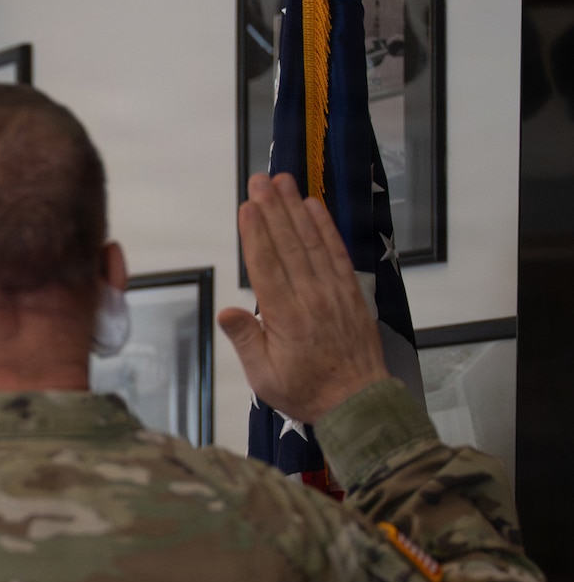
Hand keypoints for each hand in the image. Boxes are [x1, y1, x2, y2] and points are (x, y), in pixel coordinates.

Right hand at [217, 173, 388, 424]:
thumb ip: (246, 341)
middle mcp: (311, 297)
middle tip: (260, 180)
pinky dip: (325, 227)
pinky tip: (314, 206)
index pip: (267, 267)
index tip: (247, 206)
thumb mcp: (264, 377)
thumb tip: (226, 310)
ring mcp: (334, 291)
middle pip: (288, 245)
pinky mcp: (350, 291)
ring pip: (312, 242)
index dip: (255, 234)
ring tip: (283, 181)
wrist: (356, 401)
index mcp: (286, 318)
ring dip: (296, 209)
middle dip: (272, 210)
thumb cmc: (304, 391)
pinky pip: (337, 252)